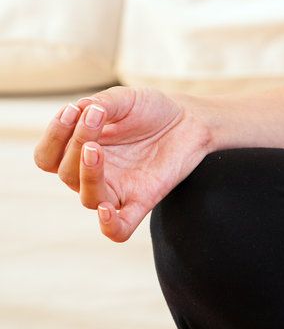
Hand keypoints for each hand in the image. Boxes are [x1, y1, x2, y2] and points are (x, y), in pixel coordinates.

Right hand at [33, 85, 212, 241]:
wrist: (191, 119)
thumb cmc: (152, 110)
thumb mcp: (124, 99)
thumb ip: (100, 104)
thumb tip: (79, 110)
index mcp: (80, 152)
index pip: (47, 158)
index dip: (53, 137)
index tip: (73, 110)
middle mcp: (95, 174)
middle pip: (65, 174)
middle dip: (74, 144)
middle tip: (96, 117)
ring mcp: (118, 190)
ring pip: (88, 198)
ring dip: (87, 174)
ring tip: (94, 148)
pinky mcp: (143, 201)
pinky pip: (119, 229)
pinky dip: (109, 226)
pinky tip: (107, 210)